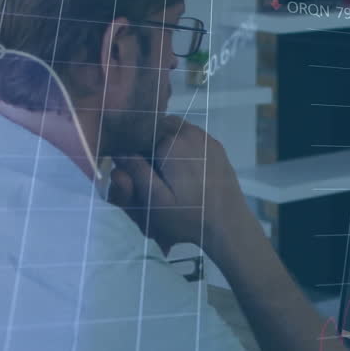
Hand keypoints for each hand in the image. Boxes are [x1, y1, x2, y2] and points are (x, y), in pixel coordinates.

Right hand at [108, 117, 248, 252]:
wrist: (229, 225)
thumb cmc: (189, 217)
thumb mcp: (155, 201)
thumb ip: (136, 172)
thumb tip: (120, 152)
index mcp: (172, 143)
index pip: (141, 130)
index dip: (132, 145)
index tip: (132, 164)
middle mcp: (191, 133)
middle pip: (159, 125)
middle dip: (149, 142)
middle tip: (149, 168)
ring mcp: (207, 139)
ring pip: (176, 129)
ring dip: (166, 142)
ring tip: (165, 170)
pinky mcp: (217, 147)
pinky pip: (193, 136)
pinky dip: (183, 146)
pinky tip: (184, 169)